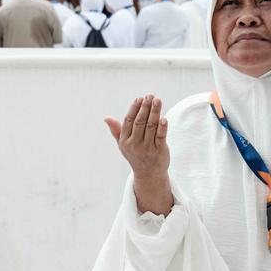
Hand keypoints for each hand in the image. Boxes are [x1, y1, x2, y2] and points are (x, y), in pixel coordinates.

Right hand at [105, 95, 172, 214]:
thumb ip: (116, 131)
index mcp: (125, 141)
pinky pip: (161, 137)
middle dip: (145, 107)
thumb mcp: (123, 145)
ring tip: (157, 100)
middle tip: (150, 96)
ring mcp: (147, 148)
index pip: (129, 121)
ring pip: (151, 126)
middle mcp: (135, 144)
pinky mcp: (159, 151)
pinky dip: (163, 127)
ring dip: (154, 112)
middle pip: (140, 122)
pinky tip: (164, 118)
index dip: (134, 109)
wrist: (148, 174)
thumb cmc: (135, 155)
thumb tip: (106, 118)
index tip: (139, 99)